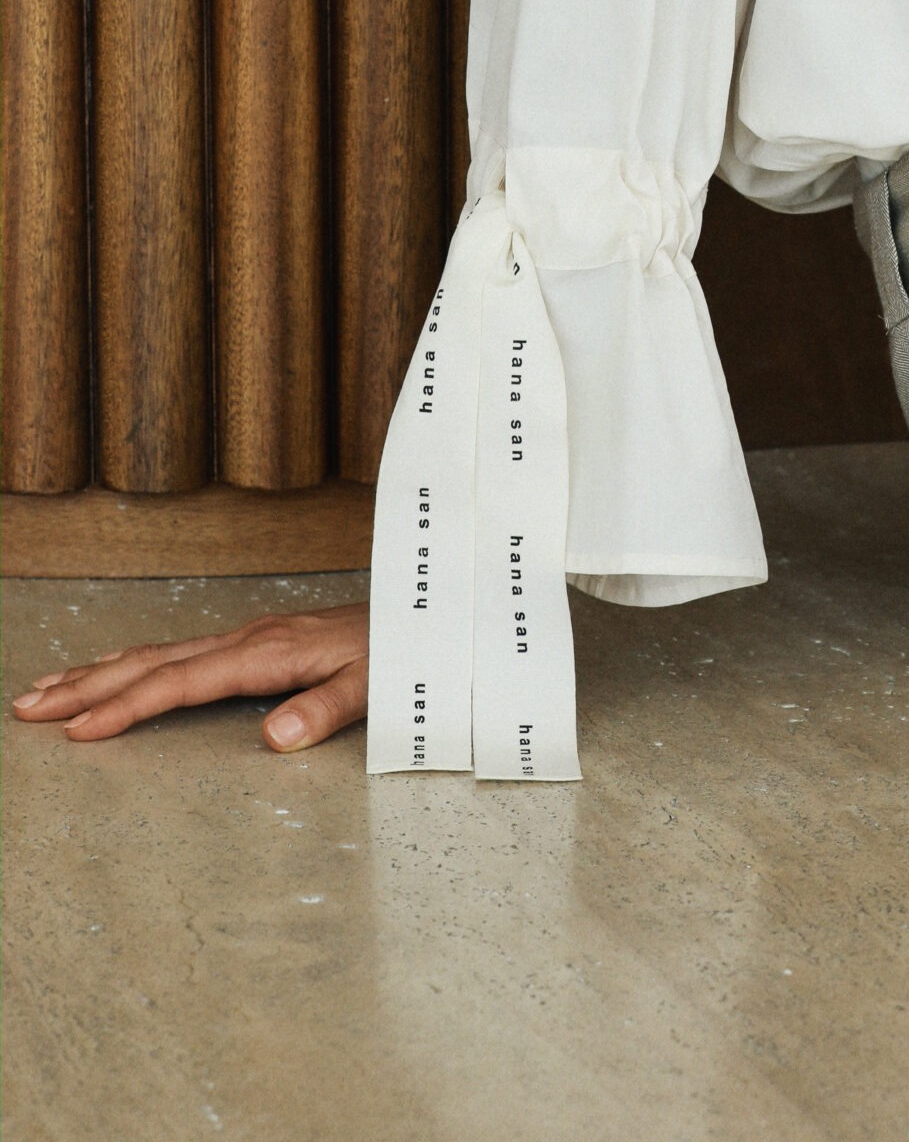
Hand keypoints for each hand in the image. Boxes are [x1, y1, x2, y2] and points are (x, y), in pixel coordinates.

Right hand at [10, 602, 368, 750]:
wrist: (425, 612)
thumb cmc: (401, 652)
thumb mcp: (376, 686)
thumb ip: (326, 710)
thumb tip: (276, 739)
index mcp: (267, 653)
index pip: (182, 683)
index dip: (128, 707)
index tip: (80, 731)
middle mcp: (248, 639)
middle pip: (152, 663)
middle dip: (87, 686)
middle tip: (29, 708)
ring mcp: (247, 637)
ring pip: (157, 653)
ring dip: (99, 672)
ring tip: (46, 690)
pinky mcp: (254, 640)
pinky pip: (178, 649)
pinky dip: (133, 660)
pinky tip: (111, 668)